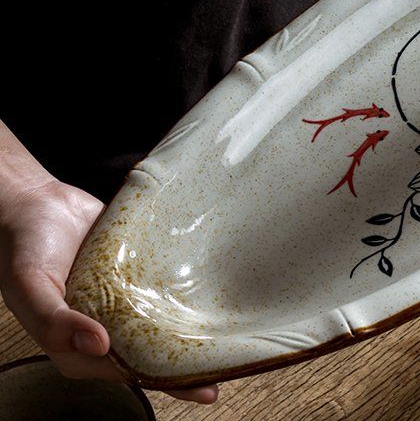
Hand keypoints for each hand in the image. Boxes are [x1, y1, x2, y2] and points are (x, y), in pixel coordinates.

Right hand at [0, 178, 218, 403]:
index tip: (200, 386)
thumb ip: (54, 321)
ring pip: (160, 318)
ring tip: (229, 333)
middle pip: (149, 349)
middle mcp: (103, 323)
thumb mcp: (29, 285)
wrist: (36, 200)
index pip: (126, 369)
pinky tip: (212, 288)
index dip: (161, 380)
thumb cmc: (24, 246)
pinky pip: (160, 282)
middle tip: (226, 366)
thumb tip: (98, 346)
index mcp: (76, 342)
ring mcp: (122, 296)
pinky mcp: (135, 268)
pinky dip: (183, 288)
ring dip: (190, 326)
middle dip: (185, 362)